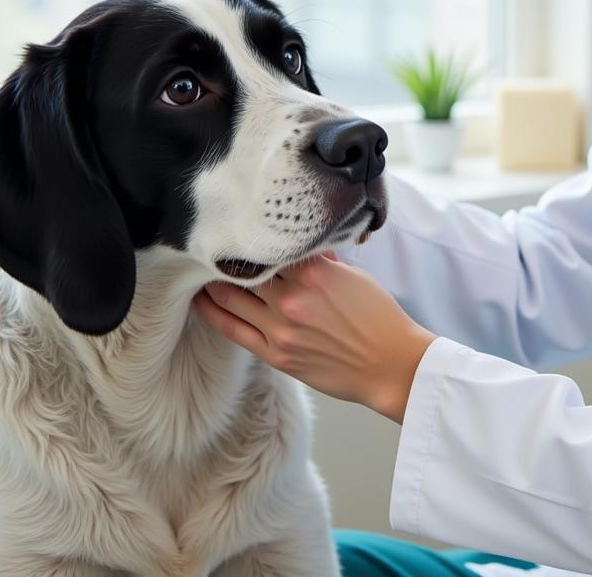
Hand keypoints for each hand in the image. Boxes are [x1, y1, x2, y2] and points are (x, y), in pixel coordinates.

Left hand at [191, 252, 436, 423]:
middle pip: (246, 270)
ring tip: (201, 270)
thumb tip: (299, 246)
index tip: (240, 227)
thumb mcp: (353, 275)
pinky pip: (234, 331)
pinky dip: (214, 314)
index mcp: (314, 273)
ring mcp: (282, 329)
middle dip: (229, 257)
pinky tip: (202, 302)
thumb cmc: (379, 317)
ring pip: (232, 298)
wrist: (390, 364)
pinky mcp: (277, 356)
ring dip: (214, 283)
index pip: (271, 246)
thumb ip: (321, 260)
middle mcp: (292, 298)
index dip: (254, 237)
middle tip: (212, 245)